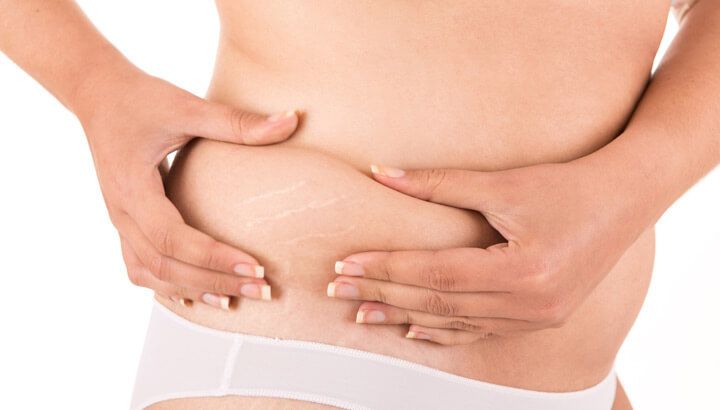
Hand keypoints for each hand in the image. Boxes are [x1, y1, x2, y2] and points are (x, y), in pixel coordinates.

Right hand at [78, 72, 298, 308]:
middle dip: (214, 281)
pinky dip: (168, 285)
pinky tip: (199, 293)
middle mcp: (122, 213)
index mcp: (134, 188)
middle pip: (165, 266)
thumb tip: (293, 121)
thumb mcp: (188, 106)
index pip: (173, 238)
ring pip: (150, 274)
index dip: (214, 257)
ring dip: (191, 290)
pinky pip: (141, 266)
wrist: (98, 96)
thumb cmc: (141, 99)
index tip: (256, 266)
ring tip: (235, 301)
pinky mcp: (125, 222)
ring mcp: (120, 221)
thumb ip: (238, 121)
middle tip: (262, 289)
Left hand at [328, 161, 644, 344]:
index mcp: (523, 271)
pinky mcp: (540, 318)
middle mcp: (530, 304)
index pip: (437, 274)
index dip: (388, 269)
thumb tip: (381, 172)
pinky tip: (414, 331)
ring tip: (363, 313)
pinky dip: (445, 331)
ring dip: (406, 316)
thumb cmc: (567, 185)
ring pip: (457, 322)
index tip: (347, 263)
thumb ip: (439, 182)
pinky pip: (481, 332)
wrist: (625, 200)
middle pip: (440, 303)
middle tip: (339, 288)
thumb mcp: (504, 182)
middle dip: (384, 295)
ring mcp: (537, 317)